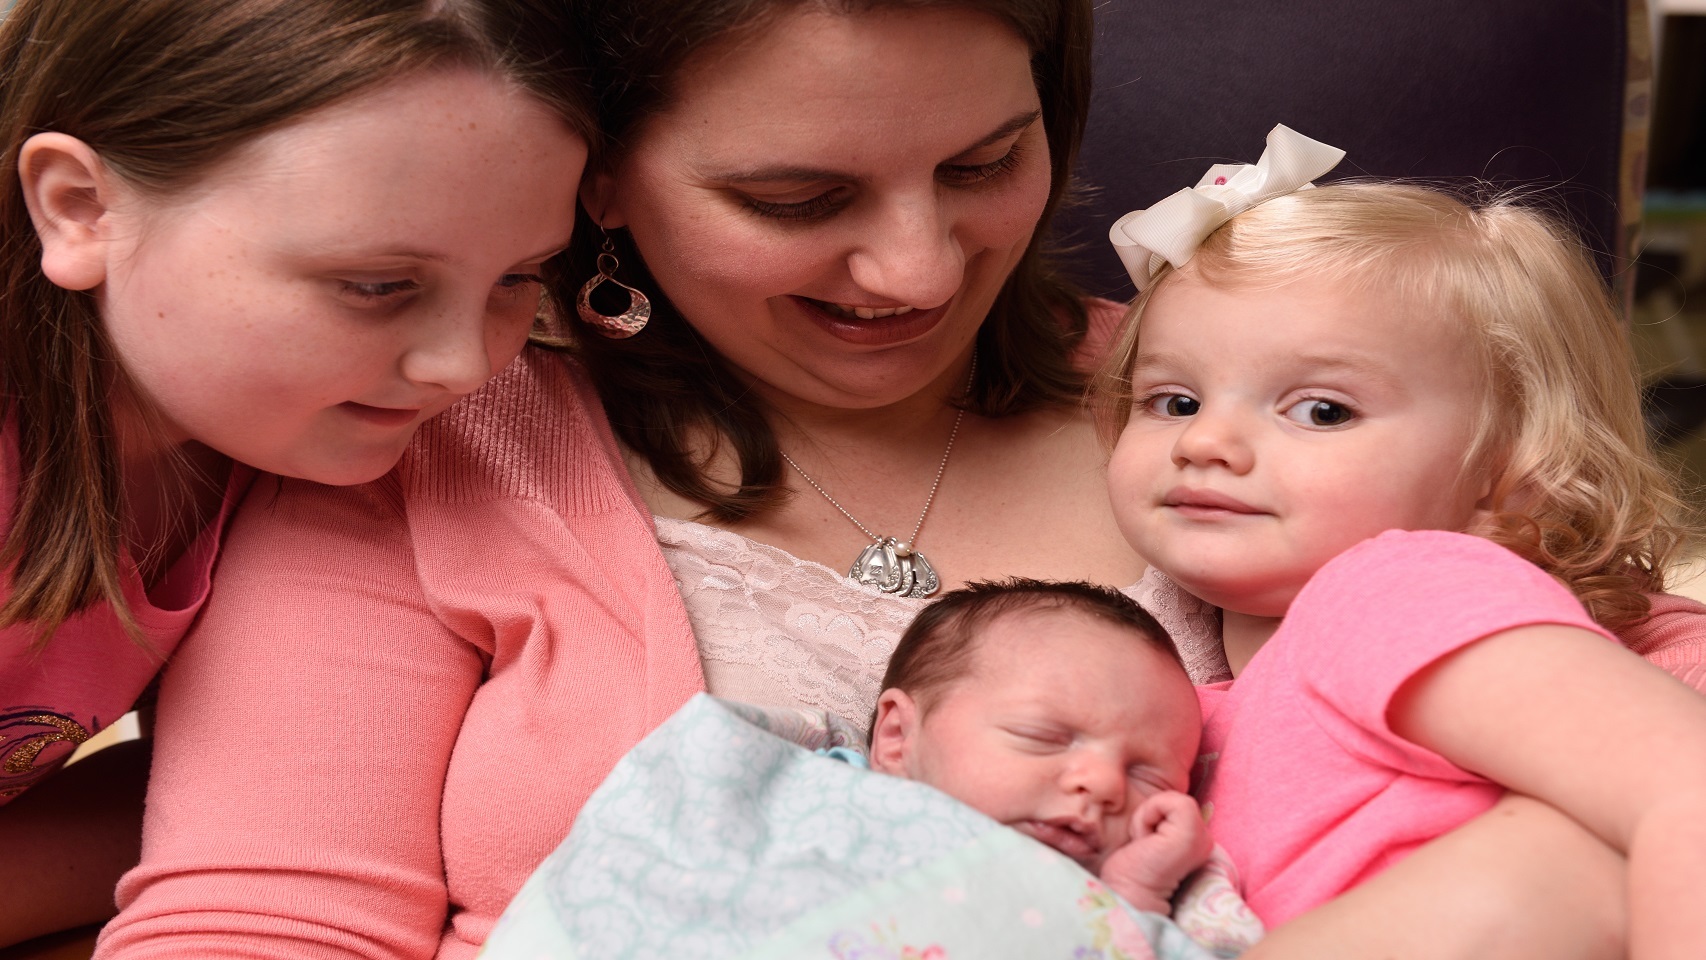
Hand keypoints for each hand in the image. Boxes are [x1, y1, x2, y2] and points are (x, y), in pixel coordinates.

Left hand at [1099, 790, 1213, 913]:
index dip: (1154, 817)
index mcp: (1196, 843)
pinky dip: (1149, 813)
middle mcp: (1205, 842)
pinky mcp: (1192, 835)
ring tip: (1145, 844)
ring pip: (1175, 800)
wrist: (1126, 895)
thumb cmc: (1128, 871)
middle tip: (1144, 845)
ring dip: (1148, 817)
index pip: (1177, 807)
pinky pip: (1174, 801)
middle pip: (1175, 802)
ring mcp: (1202, 840)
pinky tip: (1145, 840)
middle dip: (1150, 817)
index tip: (1145, 845)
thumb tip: (1147, 788)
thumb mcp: (1148, 837)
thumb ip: (1160, 821)